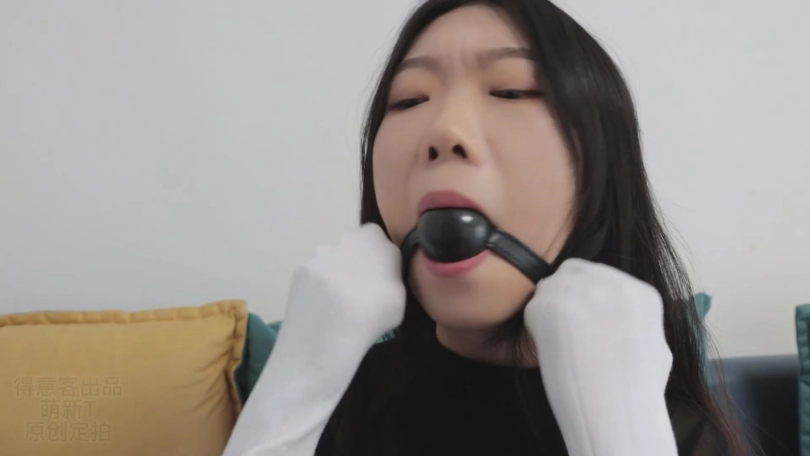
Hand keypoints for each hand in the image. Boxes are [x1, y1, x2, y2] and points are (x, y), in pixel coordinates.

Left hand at [273, 222, 406, 381]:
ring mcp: (319, 254)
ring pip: (329, 259)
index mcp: (374, 240)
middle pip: (350, 246)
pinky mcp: (300, 270)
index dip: (377, 255)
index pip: (376, 236)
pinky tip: (319, 308)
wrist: (330, 331)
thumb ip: (390, 275)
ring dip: (333, 274)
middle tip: (358, 292)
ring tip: (336, 304)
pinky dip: (316, 288)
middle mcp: (344, 239)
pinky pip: (313, 276)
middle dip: (353, 263)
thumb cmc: (374, 312)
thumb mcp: (401, 294)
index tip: (378, 277)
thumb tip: (380, 276)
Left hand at [524, 258, 676, 455]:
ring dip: (549, 309)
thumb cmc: (636, 392)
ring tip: (559, 342)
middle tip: (563, 328)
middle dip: (565, 295)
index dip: (585, 295)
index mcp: (641, 293)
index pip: (601, 274)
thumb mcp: (655, 348)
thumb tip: (621, 319)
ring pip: (550, 286)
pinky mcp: (552, 307)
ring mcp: (581, 292)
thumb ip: (636, 323)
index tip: (582, 319)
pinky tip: (550, 348)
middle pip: (573, 272)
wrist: (617, 412)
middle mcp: (613, 284)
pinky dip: (536, 327)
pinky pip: (533, 307)